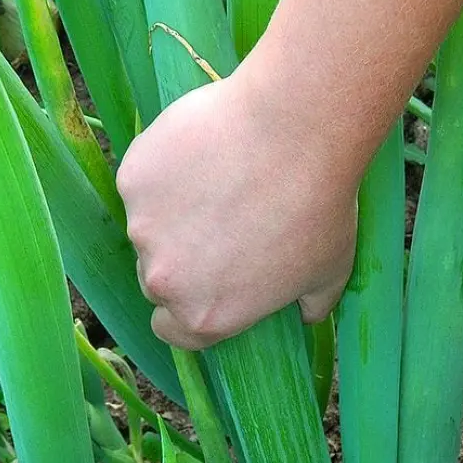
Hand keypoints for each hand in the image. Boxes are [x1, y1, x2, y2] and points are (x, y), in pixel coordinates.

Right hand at [116, 71, 357, 349]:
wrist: (295, 131)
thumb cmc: (319, 208)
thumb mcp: (330, 273)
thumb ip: (312, 305)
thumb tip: (307, 315)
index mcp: (206, 317)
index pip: (175, 332)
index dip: (187, 312)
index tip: (206, 287)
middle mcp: (165, 283)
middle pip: (157, 283)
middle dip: (181, 262)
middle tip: (220, 227)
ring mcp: (142, 229)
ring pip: (147, 229)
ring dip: (172, 214)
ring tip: (219, 182)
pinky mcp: (133, 180)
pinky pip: (144, 182)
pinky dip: (166, 171)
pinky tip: (204, 153)